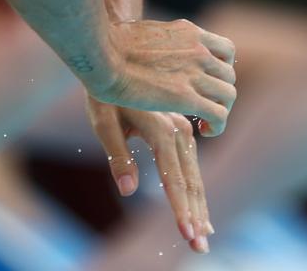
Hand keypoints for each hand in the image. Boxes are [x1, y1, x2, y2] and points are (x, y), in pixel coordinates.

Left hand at [86, 96, 213, 252]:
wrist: (114, 57)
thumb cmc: (104, 91)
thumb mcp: (103, 121)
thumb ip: (118, 156)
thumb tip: (128, 191)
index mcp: (162, 130)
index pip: (174, 179)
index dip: (181, 210)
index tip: (188, 236)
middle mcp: (178, 129)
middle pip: (191, 180)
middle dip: (195, 216)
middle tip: (200, 248)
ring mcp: (181, 127)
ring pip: (194, 173)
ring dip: (199, 205)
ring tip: (203, 235)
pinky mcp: (179, 126)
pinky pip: (192, 161)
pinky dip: (196, 186)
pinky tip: (198, 207)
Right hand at [95, 19, 235, 135]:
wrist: (101, 52)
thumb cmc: (112, 42)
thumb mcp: (148, 31)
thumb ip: (162, 41)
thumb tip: (155, 43)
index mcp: (190, 32)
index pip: (226, 50)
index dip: (221, 70)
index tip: (207, 83)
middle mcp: (198, 50)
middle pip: (228, 75)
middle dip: (219, 93)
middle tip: (204, 107)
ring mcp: (194, 73)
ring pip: (228, 95)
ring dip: (221, 110)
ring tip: (205, 122)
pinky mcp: (185, 97)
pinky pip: (218, 114)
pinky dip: (218, 125)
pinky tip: (204, 130)